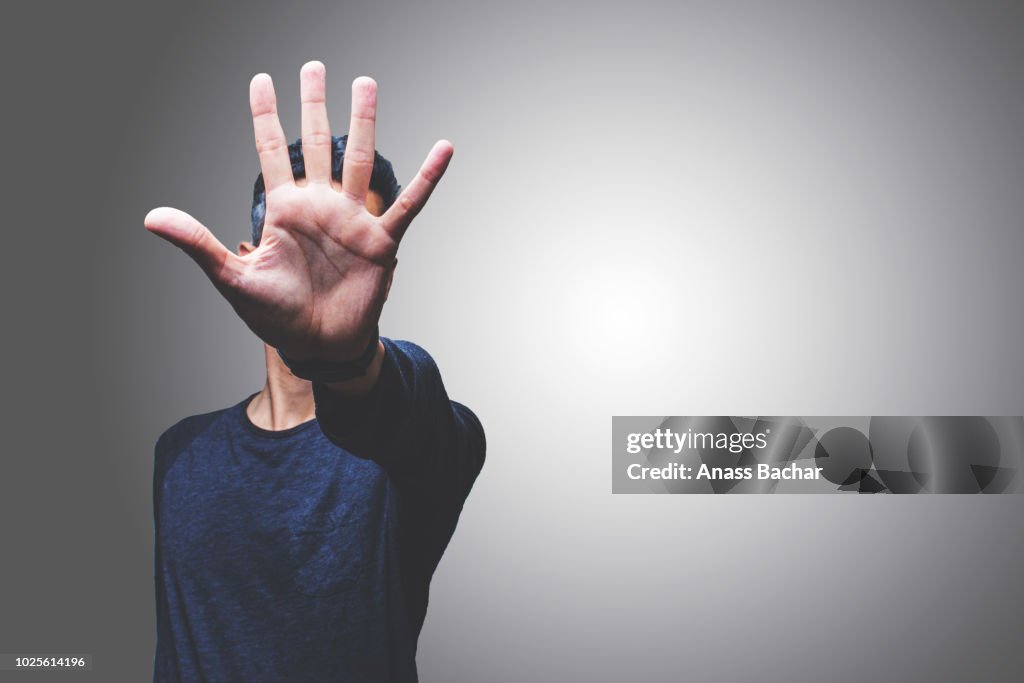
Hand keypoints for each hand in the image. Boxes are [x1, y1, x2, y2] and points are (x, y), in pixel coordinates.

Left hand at [144, 61, 452, 360]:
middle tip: (314, 67)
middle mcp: (319, 206)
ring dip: (363, 121)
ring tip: (365, 83)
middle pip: (316, 142)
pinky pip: (408, 204)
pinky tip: (444, 149)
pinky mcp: (381, 241)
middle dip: (314, 103)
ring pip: (360, 159)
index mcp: (283, 210)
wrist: (316, 346)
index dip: (264, 114)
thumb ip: (198, 243)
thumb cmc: (274, 316)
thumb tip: (151, 216)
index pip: (270, 150)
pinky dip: (428, 177)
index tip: (262, 79)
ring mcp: (352, 220)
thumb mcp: (232, 278)